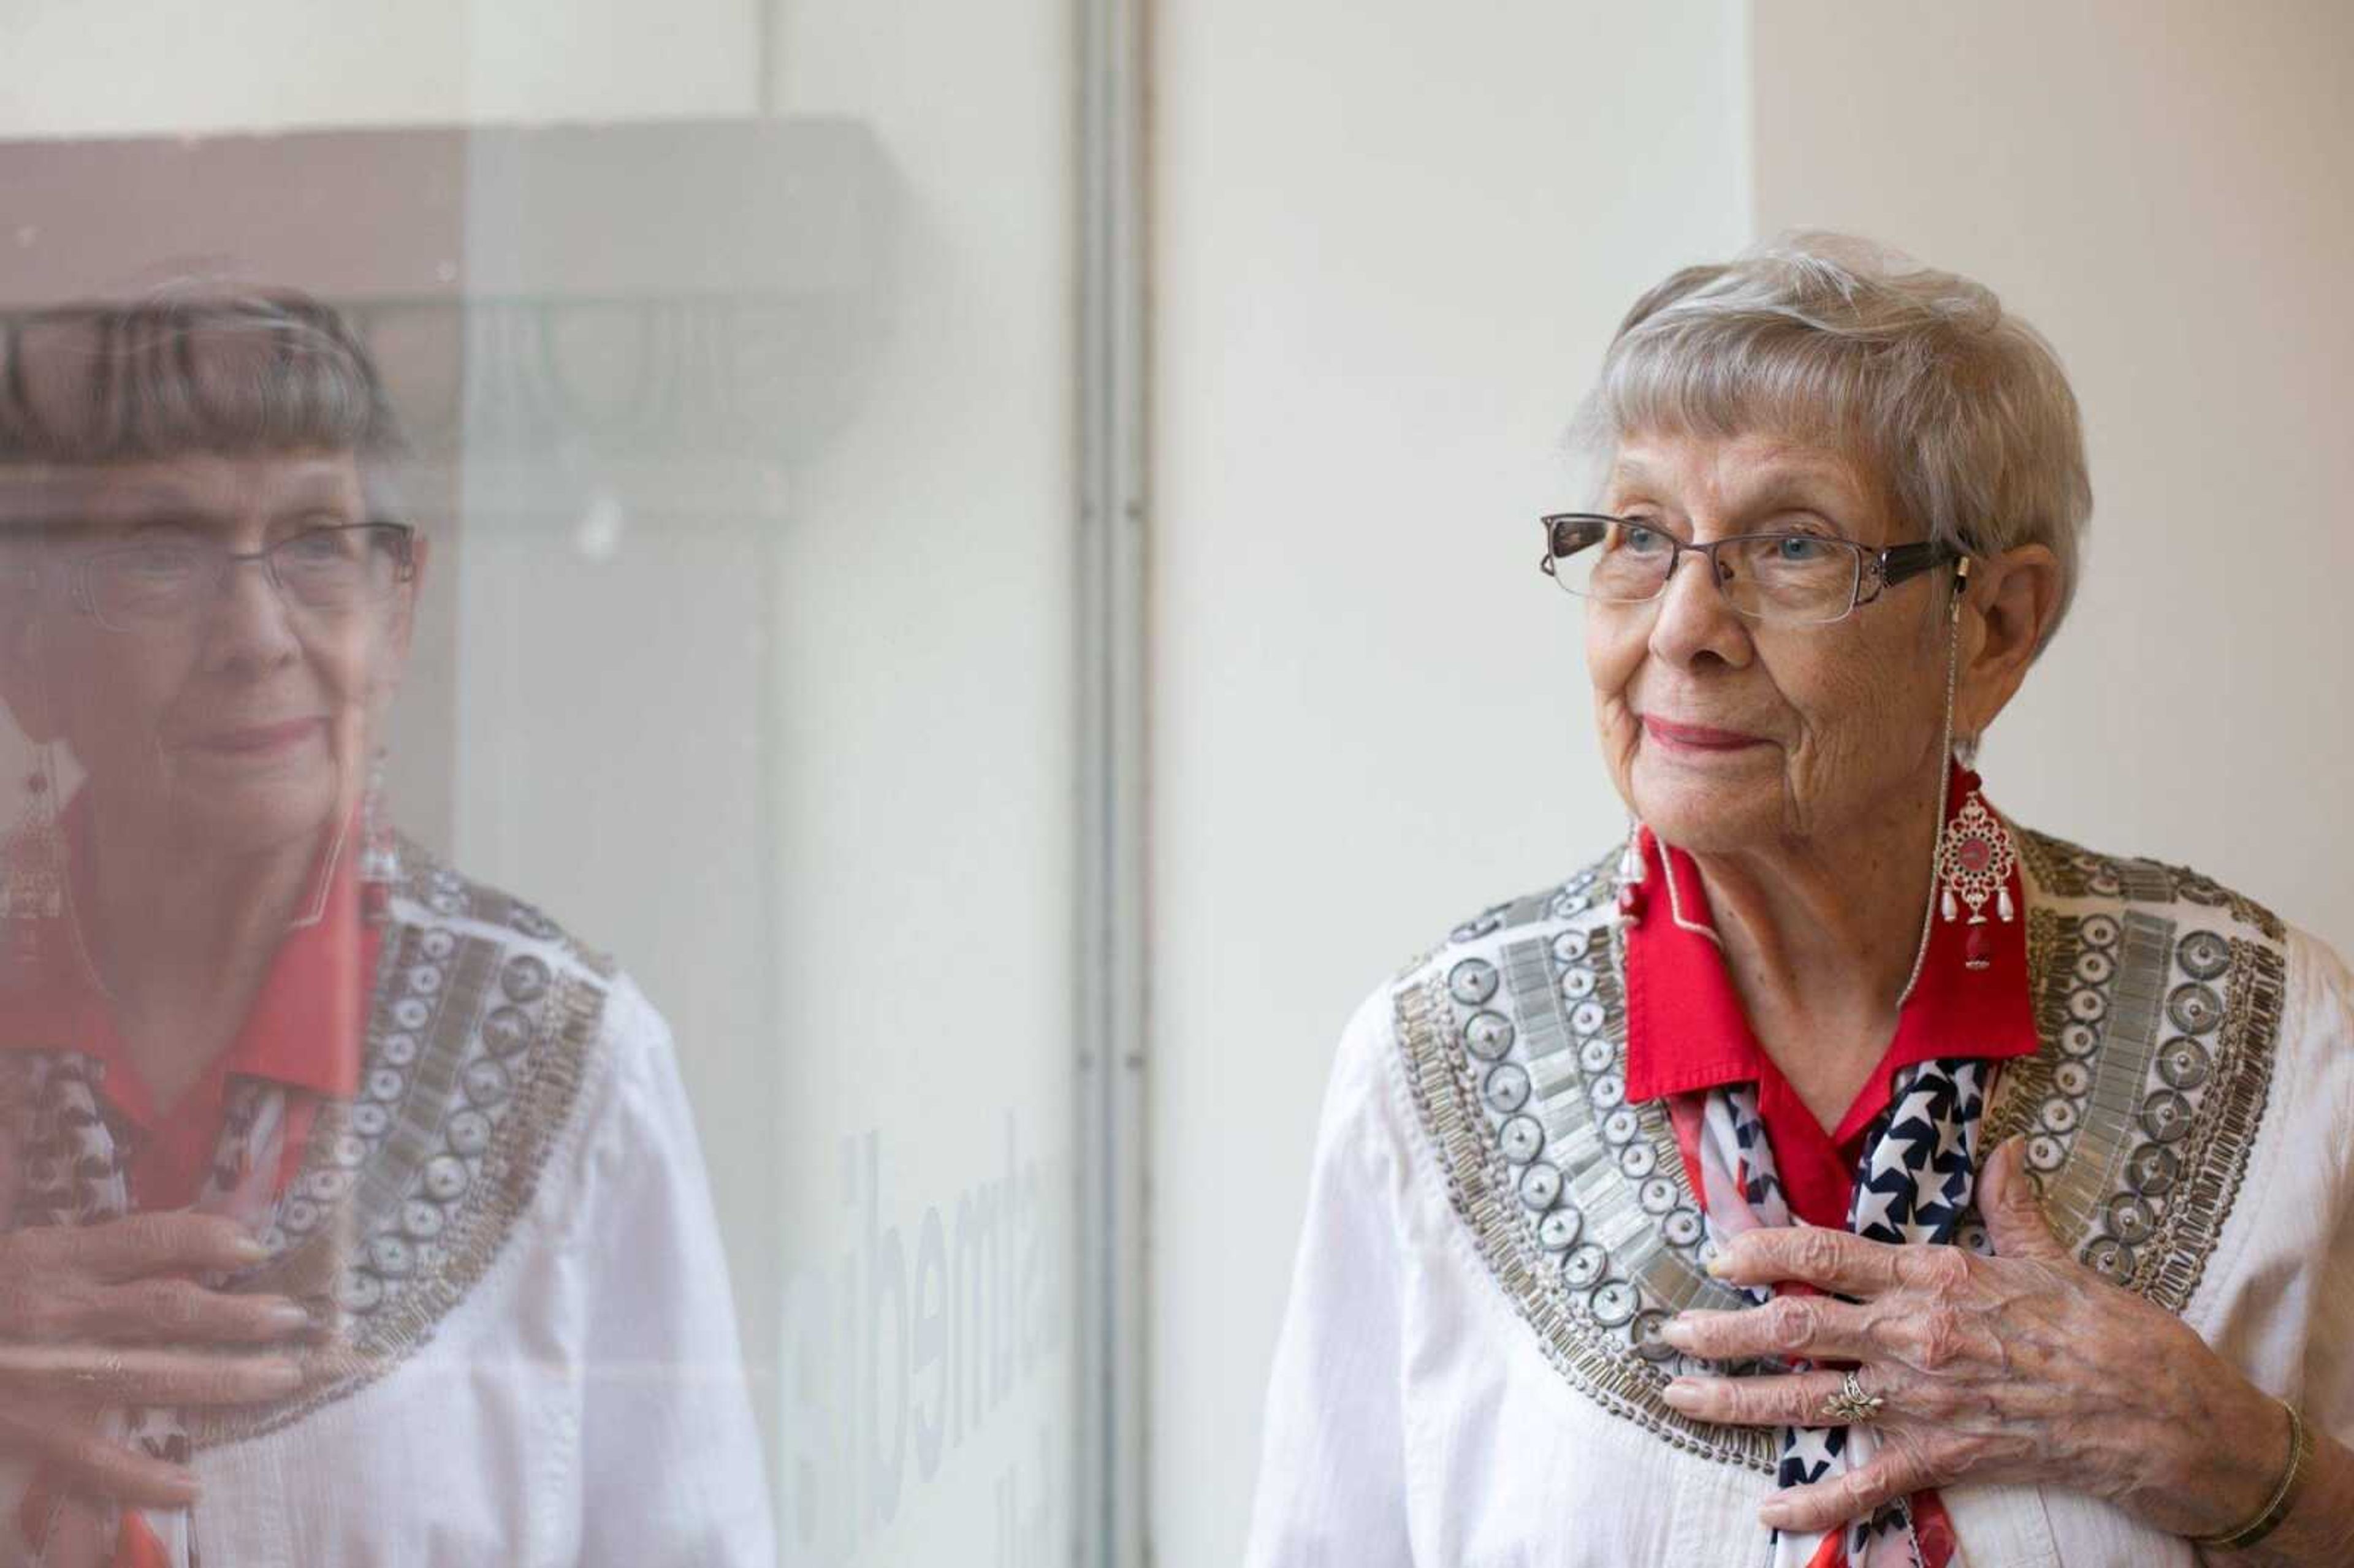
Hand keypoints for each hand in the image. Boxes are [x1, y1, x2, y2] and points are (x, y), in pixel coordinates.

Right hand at [0, 1214, 316, 1507]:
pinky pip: (97, 1461)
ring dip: (225, 1379)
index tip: (256, 1246)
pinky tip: (191, 1486)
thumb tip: (184, 1249)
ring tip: (281, 1378)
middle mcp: (59, 1313)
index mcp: (55, 1260)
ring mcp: (48, 1377)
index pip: (147, 1239)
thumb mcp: (28, 1256)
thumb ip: (96, 1254)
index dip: (206, 1238)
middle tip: (297, 1319)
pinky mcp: (30, 1433)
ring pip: (153, 1375)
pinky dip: (145, 1478)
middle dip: (241, 1314)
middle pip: (169, 1308)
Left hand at [1654, 1136, 2288, 1541]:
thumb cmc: (2112, 1331)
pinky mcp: (1945, 1456)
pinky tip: (1770, 1512)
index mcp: (1936, 1276)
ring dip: (1738, 1401)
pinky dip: (1815, 1500)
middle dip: (1725, 1331)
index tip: (1718, 1254)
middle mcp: (1915, 1334)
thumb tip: (2005, 1151)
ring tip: (1681, 1398)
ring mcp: (1924, 1399)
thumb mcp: (2054, 1258)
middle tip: (1670, 1334)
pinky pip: (1866, 1482)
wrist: (2164, 1415)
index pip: (1829, 1255)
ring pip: (1809, 1398)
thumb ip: (2013, 1207)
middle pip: (1797, 1327)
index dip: (1765, 1251)